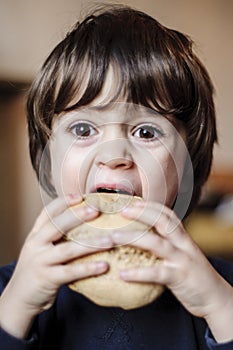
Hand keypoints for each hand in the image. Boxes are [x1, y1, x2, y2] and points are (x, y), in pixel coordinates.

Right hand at [0, 195, 112, 338]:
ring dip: (91, 244)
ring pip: (68, 249)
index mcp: (35, 235)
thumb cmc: (37, 270)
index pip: (48, 212)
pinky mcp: (47, 279)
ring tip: (110, 240)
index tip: (80, 196)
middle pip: (57, 225)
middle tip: (96, 209)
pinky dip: (88, 268)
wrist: (19, 299)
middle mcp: (36, 244)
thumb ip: (55, 237)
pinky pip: (71, 272)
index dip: (64, 202)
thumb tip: (83, 223)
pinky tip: (104, 266)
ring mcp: (41, 261)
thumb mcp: (40, 249)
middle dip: (77, 215)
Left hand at [112, 200, 232, 342]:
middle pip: (162, 222)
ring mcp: (182, 260)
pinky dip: (139, 273)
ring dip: (133, 238)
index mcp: (182, 238)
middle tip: (121, 210)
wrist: (216, 297)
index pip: (167, 214)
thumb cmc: (193, 275)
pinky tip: (123, 274)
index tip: (132, 201)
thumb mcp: (182, 254)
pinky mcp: (180, 277)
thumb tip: (141, 239)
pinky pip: (157, 273)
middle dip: (142, 213)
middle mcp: (183, 244)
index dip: (150, 205)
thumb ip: (167, 245)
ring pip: (157, 244)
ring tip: (113, 238)